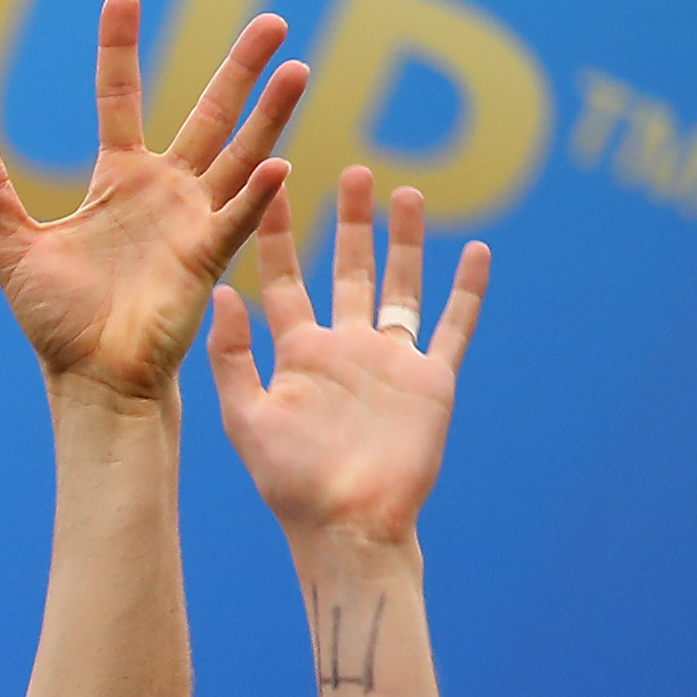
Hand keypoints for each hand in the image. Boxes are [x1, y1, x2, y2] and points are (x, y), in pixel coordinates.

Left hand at [0, 0, 306, 403]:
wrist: (89, 377)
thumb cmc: (55, 319)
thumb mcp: (11, 247)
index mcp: (117, 180)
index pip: (121, 98)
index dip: (120, 50)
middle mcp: (163, 190)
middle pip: (209, 114)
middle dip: (240, 69)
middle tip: (273, 21)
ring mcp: (191, 219)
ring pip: (239, 153)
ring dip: (269, 115)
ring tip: (297, 67)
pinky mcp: (206, 257)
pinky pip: (236, 218)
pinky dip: (255, 192)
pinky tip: (276, 163)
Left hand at [210, 165, 484, 555]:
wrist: (347, 525)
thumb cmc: (290, 481)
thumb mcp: (246, 415)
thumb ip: (231, 355)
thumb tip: (219, 291)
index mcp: (298, 353)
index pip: (286, 281)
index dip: (282, 236)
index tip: (273, 188)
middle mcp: (346, 348)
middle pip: (350, 271)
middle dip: (350, 223)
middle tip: (351, 171)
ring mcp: (391, 361)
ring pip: (402, 286)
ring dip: (406, 241)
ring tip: (406, 193)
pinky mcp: (432, 379)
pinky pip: (454, 325)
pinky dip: (468, 290)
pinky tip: (477, 250)